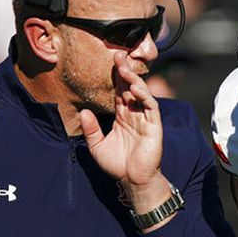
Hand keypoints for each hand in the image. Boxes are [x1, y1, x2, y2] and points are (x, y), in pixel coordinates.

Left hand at [78, 52, 163, 198]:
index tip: (109, 62)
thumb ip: (91, 129)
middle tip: (117, 55)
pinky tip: (135, 89)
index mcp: (122, 116)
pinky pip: (151, 107)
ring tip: (124, 68)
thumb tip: (83, 111)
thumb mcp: (97, 146)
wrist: (133, 181)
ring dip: (134, 80)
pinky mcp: (154, 126)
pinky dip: (144, 96)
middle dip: (125, 71)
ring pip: (141, 93)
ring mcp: (146, 119)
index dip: (115, 77)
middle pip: (130, 87)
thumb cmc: (118, 165)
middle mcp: (135, 114)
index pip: (119, 91)